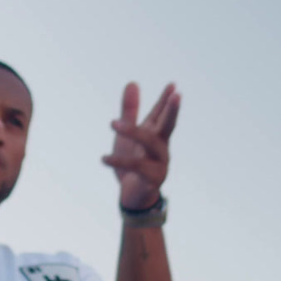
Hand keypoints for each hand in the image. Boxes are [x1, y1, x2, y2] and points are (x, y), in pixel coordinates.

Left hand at [102, 82, 179, 210]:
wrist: (133, 197)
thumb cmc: (132, 164)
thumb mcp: (127, 135)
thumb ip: (129, 111)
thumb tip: (132, 83)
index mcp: (155, 135)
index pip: (162, 114)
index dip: (166, 100)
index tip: (172, 84)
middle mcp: (161, 147)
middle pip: (168, 126)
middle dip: (172, 110)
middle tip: (176, 95)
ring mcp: (159, 163)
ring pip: (149, 144)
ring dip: (132, 132)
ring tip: (112, 123)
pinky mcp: (152, 179)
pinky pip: (136, 167)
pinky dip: (119, 161)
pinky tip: (103, 158)